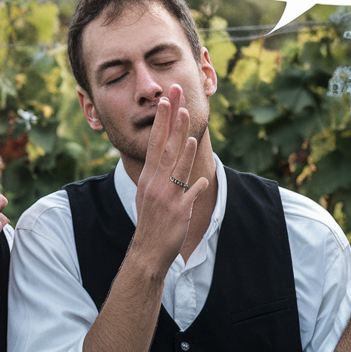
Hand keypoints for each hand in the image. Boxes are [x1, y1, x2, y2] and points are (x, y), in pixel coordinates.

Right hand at [130, 84, 208, 273]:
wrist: (147, 252)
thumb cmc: (151, 222)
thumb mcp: (150, 195)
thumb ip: (161, 177)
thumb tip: (168, 159)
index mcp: (148, 177)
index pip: (154, 143)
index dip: (161, 121)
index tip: (165, 101)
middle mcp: (155, 183)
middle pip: (165, 148)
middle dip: (171, 122)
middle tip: (175, 100)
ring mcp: (166, 197)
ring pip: (177, 168)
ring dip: (184, 149)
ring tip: (191, 130)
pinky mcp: (177, 212)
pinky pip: (189, 196)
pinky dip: (196, 187)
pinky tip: (203, 180)